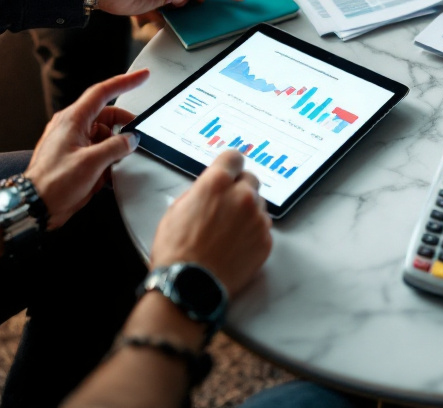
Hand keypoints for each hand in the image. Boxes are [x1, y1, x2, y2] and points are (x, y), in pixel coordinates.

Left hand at [25, 70, 148, 228]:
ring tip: (116, 163)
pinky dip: (106, 157)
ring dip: (114, 146)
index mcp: (72, 120)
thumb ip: (116, 147)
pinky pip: (96, 149)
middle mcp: (71, 127)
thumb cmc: (53, 183)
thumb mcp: (92, 163)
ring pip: (103, 135)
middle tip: (137, 136)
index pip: (102, 92)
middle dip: (123, 126)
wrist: (36, 204)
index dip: (124, 82)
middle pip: (106, 116)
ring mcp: (72, 141)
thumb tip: (131, 139)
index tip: (141, 76)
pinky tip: (107, 172)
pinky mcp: (73, 156)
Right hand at [150, 151, 272, 294]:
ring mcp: (257, 219)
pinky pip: (263, 228)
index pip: (234, 157)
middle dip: (240, 189)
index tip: (228, 172)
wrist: (189, 285)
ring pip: (259, 205)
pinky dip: (253, 233)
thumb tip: (211, 187)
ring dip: (247, 212)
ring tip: (228, 231)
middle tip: (226, 206)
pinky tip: (235, 245)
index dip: (229, 166)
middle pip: (251, 179)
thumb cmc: (176, 249)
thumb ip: (200, 191)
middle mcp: (242, 196)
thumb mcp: (177, 209)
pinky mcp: (266, 240)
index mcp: (217, 183)